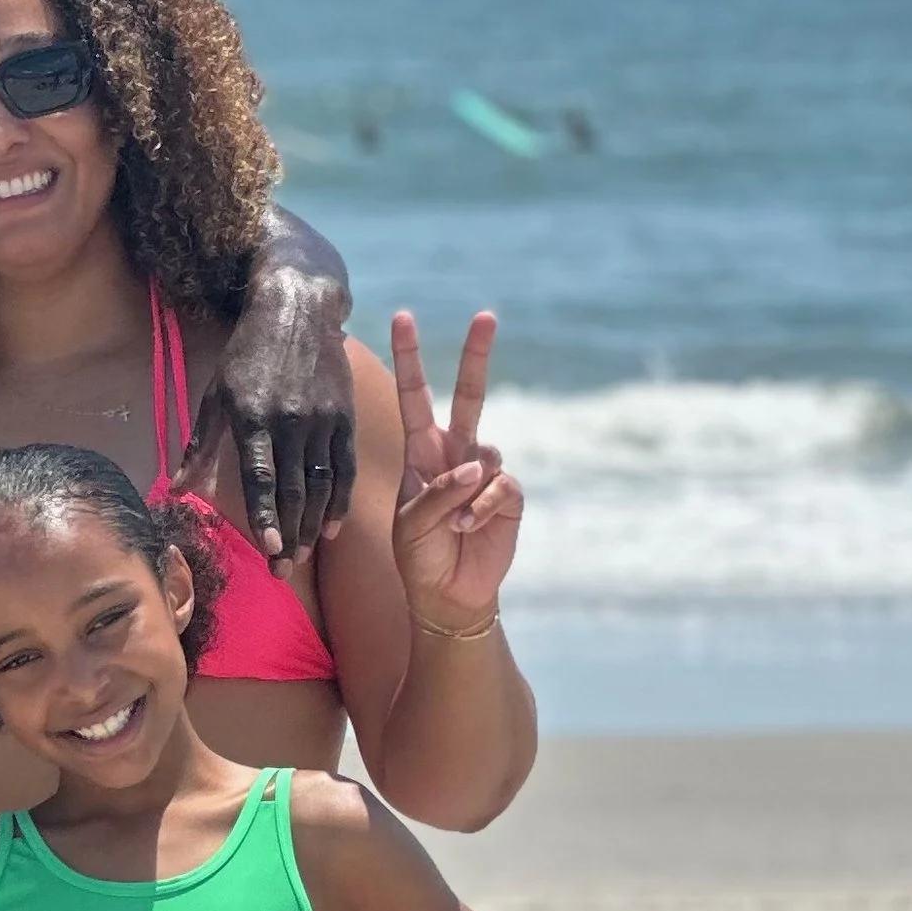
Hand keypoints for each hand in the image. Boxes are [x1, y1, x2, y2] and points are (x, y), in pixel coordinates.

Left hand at [182, 251, 356, 555]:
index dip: (265, 513)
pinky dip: (339, 500)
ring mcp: (322, 419)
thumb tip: (174, 489)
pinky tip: (332, 528)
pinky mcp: (344, 416)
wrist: (298, 306)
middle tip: (281, 572)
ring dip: (311, 526)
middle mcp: (290, 421)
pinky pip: (343, 468)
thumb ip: (199, 444)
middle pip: (291, 490)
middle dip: (287, 535)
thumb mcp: (215, 392)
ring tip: (301, 556)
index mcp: (253, 416)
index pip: (260, 475)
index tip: (269, 546)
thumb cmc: (248, 353)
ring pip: (320, 485)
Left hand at [391, 310, 523, 631]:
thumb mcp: (409, 525)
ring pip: (485, 453)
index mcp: (421, 453)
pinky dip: (483, 506)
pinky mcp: (508, 496)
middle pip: (469, 396)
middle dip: (476, 356)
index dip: (410, 359)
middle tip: (485, 315)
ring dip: (466, 489)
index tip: (403, 317)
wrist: (449, 595)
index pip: (414, 398)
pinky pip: (500, 485)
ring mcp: (484, 473)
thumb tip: (473, 468)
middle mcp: (454, 454)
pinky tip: (471, 527)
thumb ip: (434, 493)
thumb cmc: (419, 557)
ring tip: (454, 523)